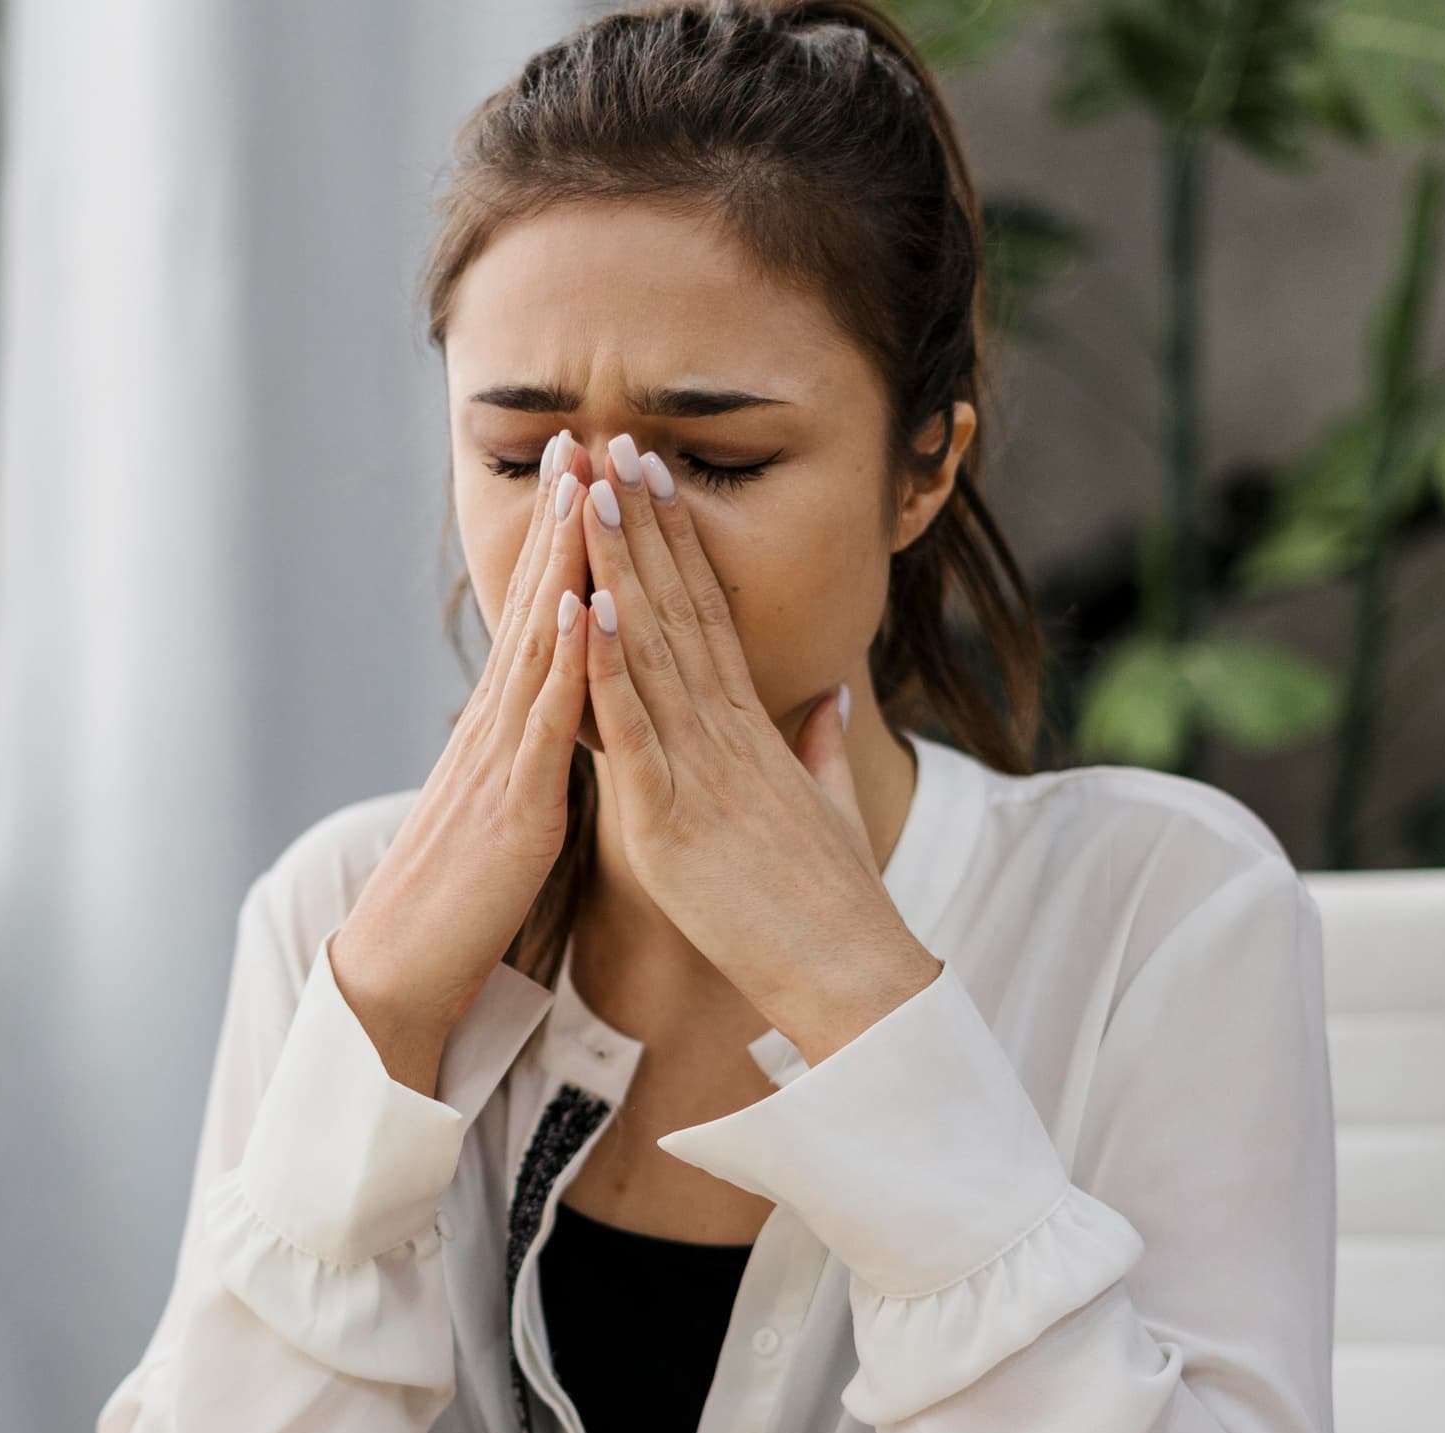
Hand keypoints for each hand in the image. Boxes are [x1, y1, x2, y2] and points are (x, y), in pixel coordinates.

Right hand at [330, 433, 595, 1075]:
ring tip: (583, 486)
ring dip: (562, 563)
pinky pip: (543, 726)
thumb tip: (566, 725)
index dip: (562, 546)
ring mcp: (500, 763)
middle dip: (560, 522)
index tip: (586, 474)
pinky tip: (582, 606)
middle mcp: (496, 731)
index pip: (538, 621)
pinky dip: (565, 663)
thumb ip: (536, 763)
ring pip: (537, 645)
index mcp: (504, 734)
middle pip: (533, 607)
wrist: (406, 972)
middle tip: (583, 434)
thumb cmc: (464, 904)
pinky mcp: (514, 810)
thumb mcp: (511, 815)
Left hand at [575, 436, 940, 1065]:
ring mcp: (701, 773)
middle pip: (678, 612)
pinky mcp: (673, 821)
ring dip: (616, 568)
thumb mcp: (833, 813)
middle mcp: (727, 738)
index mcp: (755, 736)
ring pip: (652, 652)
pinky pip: (636, 732)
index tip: (655, 480)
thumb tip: (832, 698)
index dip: (680, 546)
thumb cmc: (840, 909)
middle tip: (612, 443)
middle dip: (642, 526)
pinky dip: (610, 669)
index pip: (712, 619)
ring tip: (590, 491)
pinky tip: (589, 608)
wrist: (855, 977)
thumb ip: (826, 750)